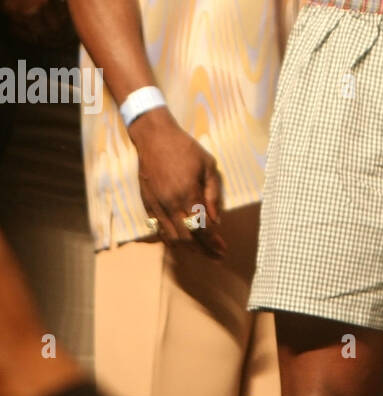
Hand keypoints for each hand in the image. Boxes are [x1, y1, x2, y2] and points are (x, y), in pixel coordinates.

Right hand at [129, 108, 225, 257]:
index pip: (202, 228)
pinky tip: (181, 243)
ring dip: (187, 249)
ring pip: (171, 238)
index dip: (212, 242)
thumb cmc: (186, 149)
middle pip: (187, 238)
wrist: (154, 139)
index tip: (222, 250)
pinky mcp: (147, 205)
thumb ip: (213, 193)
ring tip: (202, 253)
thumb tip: (216, 220)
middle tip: (216, 256)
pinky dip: (170, 240)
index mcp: (188, 194)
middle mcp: (170, 205)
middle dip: (202, 250)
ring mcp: (157, 206)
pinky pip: (159, 230)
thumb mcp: (208, 165)